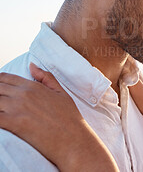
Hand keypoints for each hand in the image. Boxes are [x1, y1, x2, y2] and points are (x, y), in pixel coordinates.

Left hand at [0, 64, 117, 170]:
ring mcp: (17, 108)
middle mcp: (23, 94)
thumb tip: (31, 65)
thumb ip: (46, 77)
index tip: (0, 92)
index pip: (5, 78)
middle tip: (3, 105)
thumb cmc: (70, 118)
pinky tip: (1, 121)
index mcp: (33, 86)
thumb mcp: (61, 92)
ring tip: (3, 112)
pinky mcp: (14, 124)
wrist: (73, 139)